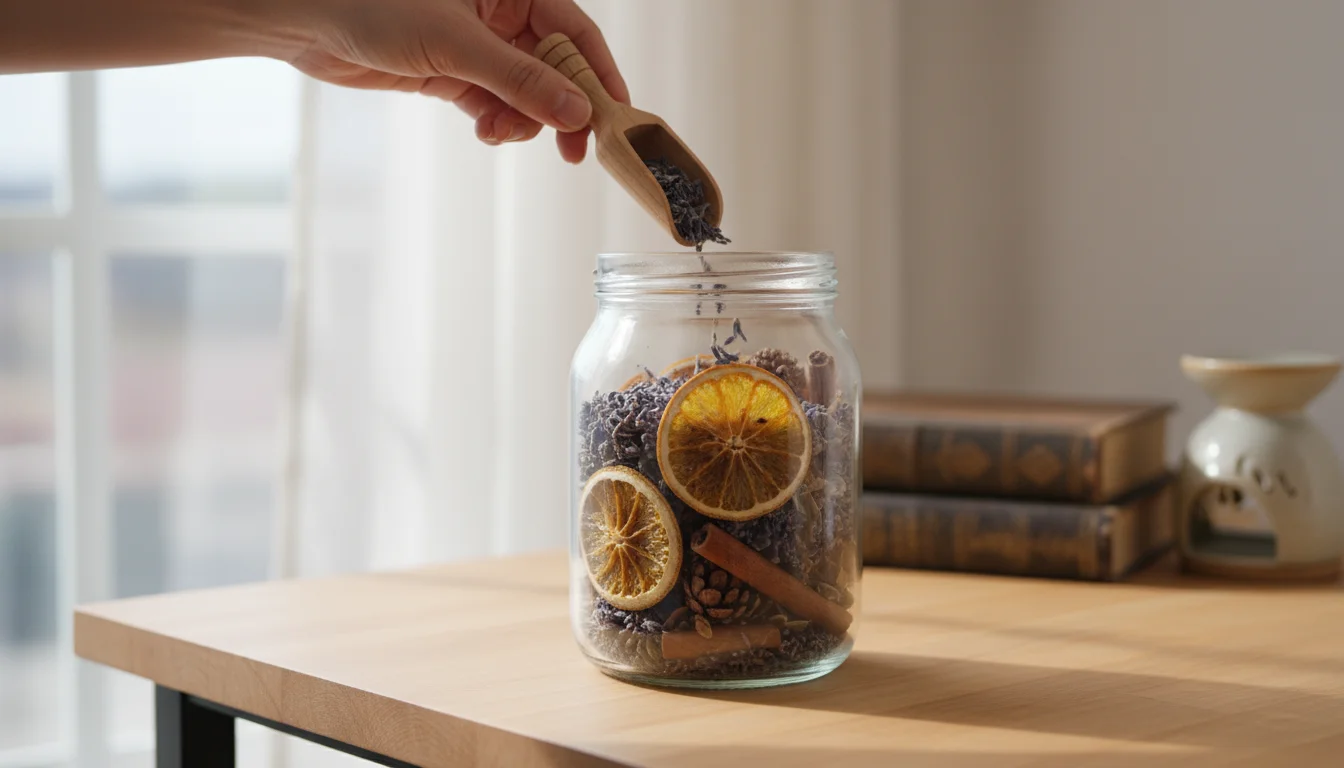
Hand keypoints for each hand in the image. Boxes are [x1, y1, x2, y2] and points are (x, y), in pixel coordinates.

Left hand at [289, 0, 629, 162]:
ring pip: (526, 93)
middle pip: (556, 68)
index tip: (615, 119)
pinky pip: (495, 104)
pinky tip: (486, 131)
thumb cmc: (373, 6)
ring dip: (523, 121)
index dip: (599, 76)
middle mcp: (501, 13)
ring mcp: (478, 45)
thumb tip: (576, 113)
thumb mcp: (455, 45)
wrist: (304, 21)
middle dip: (562, 109)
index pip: (576, 33)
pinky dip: (497, 123)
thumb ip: (519, 80)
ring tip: (499, 133)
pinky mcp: (452, 73)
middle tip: (573, 150)